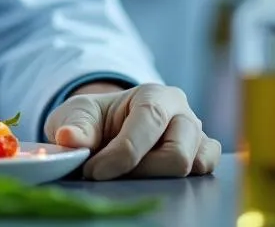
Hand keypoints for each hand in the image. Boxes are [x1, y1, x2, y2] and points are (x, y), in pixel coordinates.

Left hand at [44, 85, 220, 179]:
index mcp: (154, 94)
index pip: (148, 121)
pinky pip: (206, 172)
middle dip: (140, 170)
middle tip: (110, 175)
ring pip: (193, 166)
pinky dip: (182, 182)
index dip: (123, 152)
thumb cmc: (97, 120)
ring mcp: (196, 137)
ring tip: (129, 175)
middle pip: (177, 153)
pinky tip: (151, 177)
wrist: (110, 130)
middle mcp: (182, 113)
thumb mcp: (78, 115)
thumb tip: (68, 139)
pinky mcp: (202, 157)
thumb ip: (76, 126)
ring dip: (158, 178)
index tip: (93, 171)